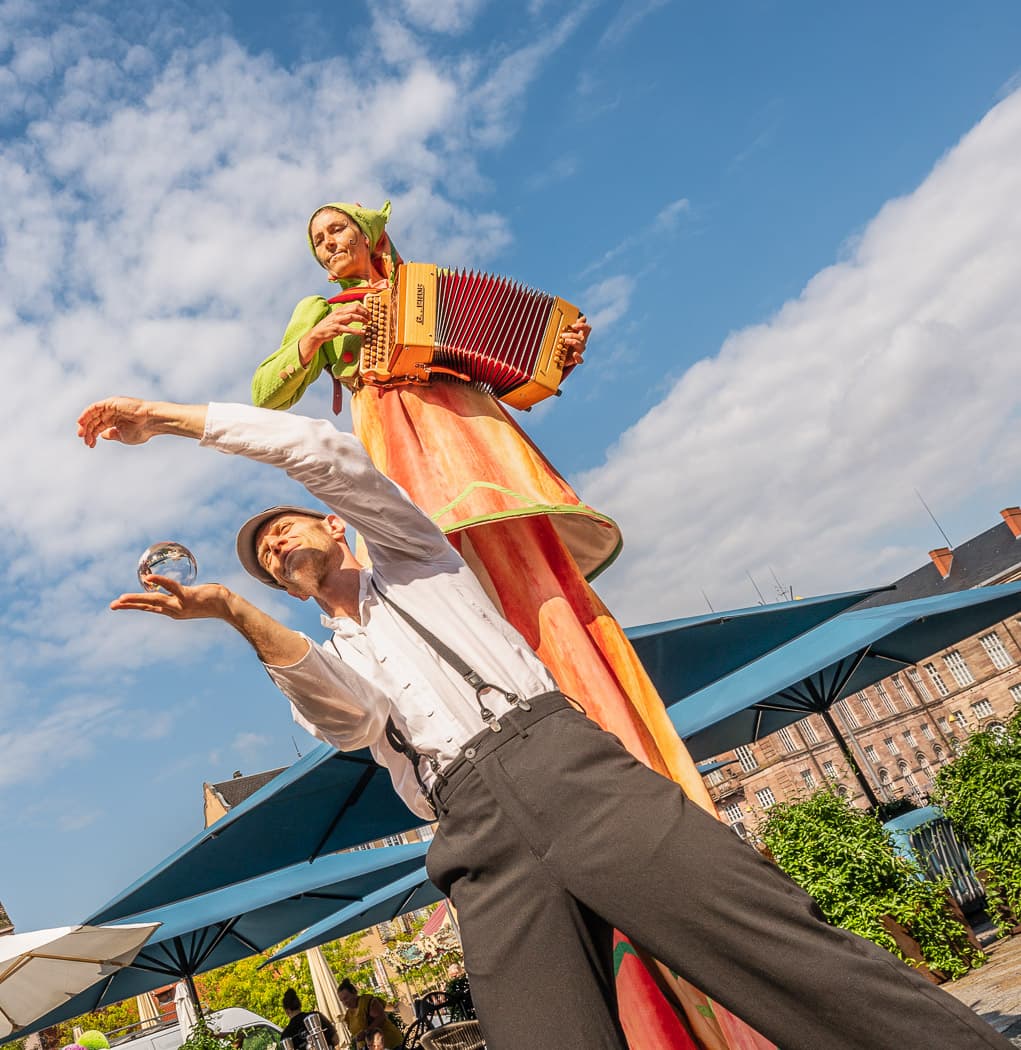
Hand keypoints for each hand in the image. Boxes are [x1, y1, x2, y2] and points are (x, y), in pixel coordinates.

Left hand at [77, 398, 206, 446]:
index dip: (92, 436)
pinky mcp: (111, 403)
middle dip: (88, 431)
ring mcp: (111, 407)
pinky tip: (82, 422)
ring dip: (85, 424)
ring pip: (93, 415)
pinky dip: (87, 414)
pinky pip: (95, 407)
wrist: (152, 421)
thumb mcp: (123, 436)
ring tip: (82, 434)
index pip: (99, 427)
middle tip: (85, 441)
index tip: (90, 445)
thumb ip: (111, 435)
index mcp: (116, 421)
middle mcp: (112, 413)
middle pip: (94, 421)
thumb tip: (101, 435)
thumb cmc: (142, 430)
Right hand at [110, 576, 230, 619]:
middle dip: (129, 606)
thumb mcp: (198, 596)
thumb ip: (187, 592)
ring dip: (136, 600)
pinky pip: (172, 588)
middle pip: (148, 606)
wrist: (230, 607)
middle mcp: (175, 610)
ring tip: (120, 600)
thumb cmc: (216, 598)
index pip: (151, 608)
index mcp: (175, 610)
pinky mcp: (188, 597)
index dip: (136, 606)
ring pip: (154, 601)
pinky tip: (148, 579)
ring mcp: (180, 605)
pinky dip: (160, 582)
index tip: (121, 604)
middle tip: (112, 606)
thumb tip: (183, 586)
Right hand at [299, 294, 385, 365]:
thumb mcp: (339, 318)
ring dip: (362, 319)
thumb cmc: (330, 326)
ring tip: (367, 323)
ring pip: (352, 316)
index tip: (369, 314)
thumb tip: (359, 315)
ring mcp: (338, 320)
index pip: (355, 305)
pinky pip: (348, 329)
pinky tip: (363, 332)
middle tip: (370, 318)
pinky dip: (357, 330)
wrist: (318, 332)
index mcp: (341, 309)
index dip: (364, 309)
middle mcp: (339, 313)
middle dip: (364, 312)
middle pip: (355, 308)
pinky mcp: (337, 328)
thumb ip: (348, 316)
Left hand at [561, 315, 590, 366]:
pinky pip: (581, 360)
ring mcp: (579, 351)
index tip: (572, 325)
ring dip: (572, 341)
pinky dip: (578, 357)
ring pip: (581, 345)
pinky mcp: (576, 360)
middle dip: (572, 335)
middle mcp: (581, 343)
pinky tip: (574, 354)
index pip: (587, 328)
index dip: (582, 325)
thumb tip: (582, 317)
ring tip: (564, 341)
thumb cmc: (564, 342)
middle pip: (582, 337)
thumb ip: (571, 325)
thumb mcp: (566, 333)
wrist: (561, 356)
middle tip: (563, 335)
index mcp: (581, 335)